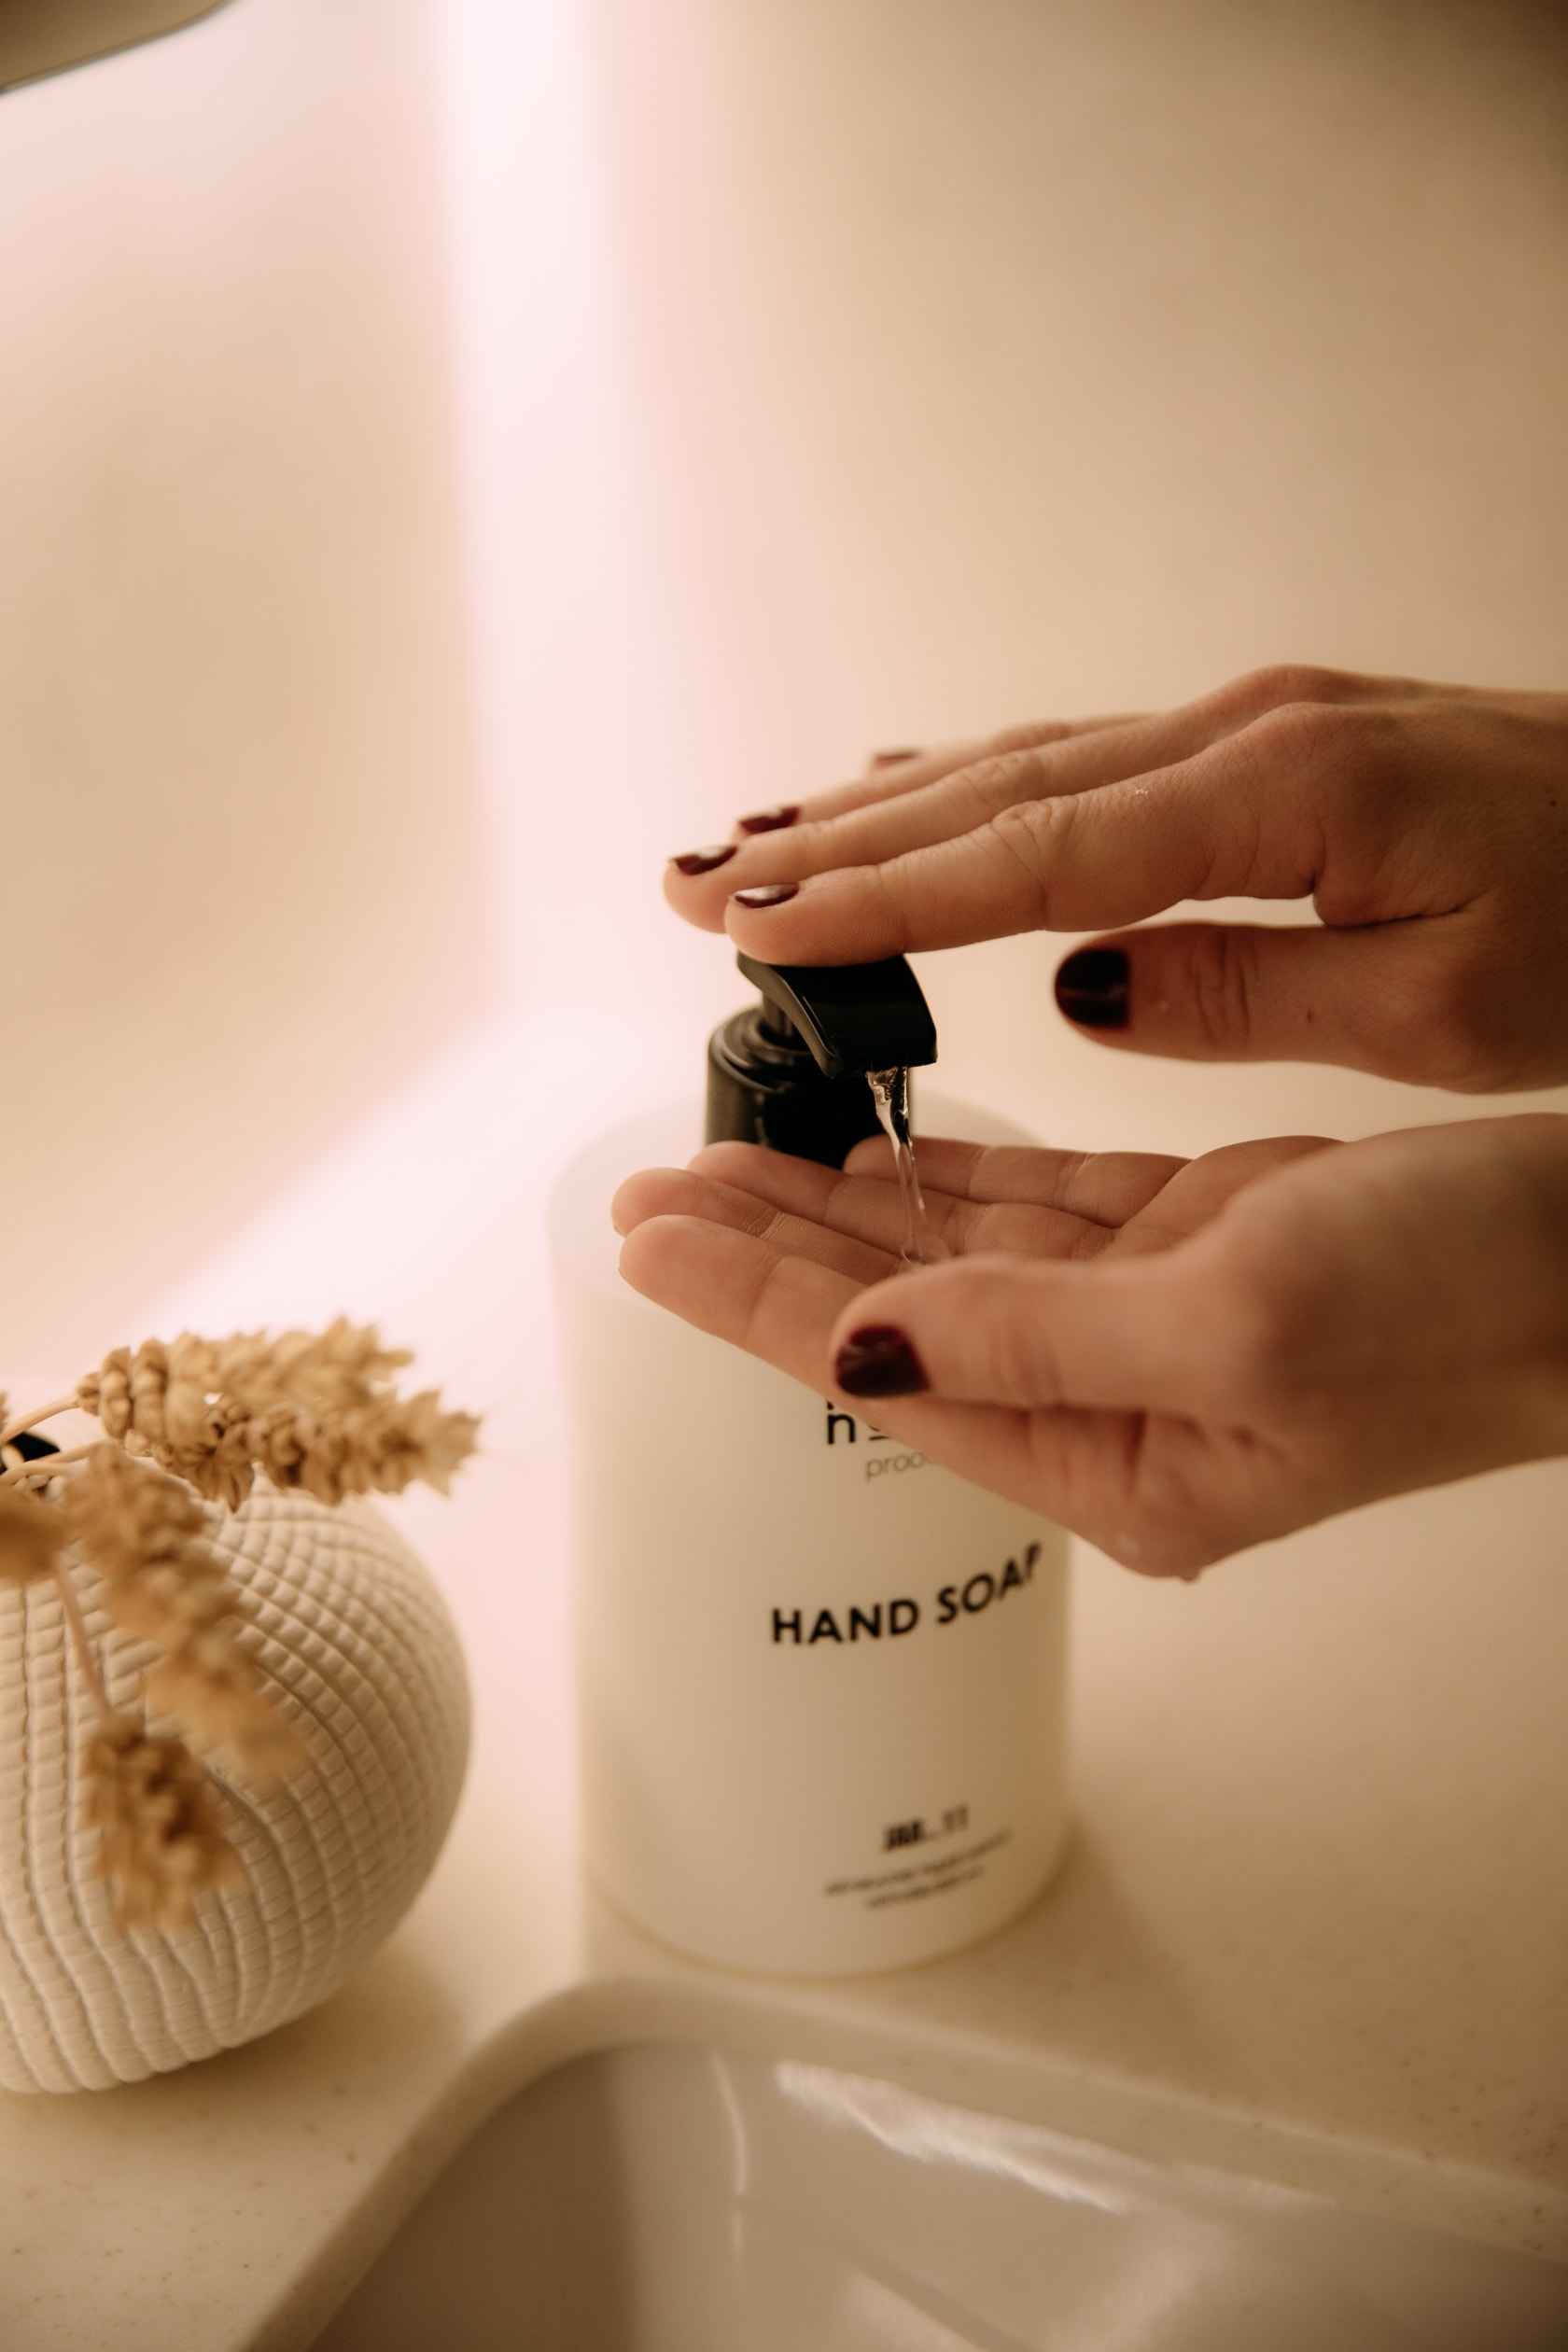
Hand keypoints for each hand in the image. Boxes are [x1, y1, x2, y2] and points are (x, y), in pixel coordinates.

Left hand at [615, 1115, 1567, 1572]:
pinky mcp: (1198, 1245)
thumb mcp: (1239, 1325)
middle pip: (894, 1322)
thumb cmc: (1469, 1309)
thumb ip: (1034, 1338)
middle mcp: (1125, 1408)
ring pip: (950, 1259)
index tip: (646, 1242)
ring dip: (836, 1208)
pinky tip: (867, 1152)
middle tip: (644, 1192)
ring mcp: (1156, 1325)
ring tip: (718, 1161)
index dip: (751, 1305)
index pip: (883, 1379)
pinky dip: (948, 1177)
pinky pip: (1034, 1212)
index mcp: (1125, 1468)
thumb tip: (862, 1350)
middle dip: (763, 1256)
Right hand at [664, 669, 1567, 1091]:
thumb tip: (1076, 985)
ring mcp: (1250, 726)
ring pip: (1019, 762)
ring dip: (874, 810)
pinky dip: (968, 788)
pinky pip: (1076, 758)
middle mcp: (1243, 735)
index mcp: (1279, 797)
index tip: (755, 935)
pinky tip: (907, 800)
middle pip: (993, 790)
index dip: (880, 901)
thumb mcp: (1448, 1008)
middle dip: (828, 846)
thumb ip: (1246, 992)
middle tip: (687, 890)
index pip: (1031, 855)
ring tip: (743, 852)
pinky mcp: (1265, 745)